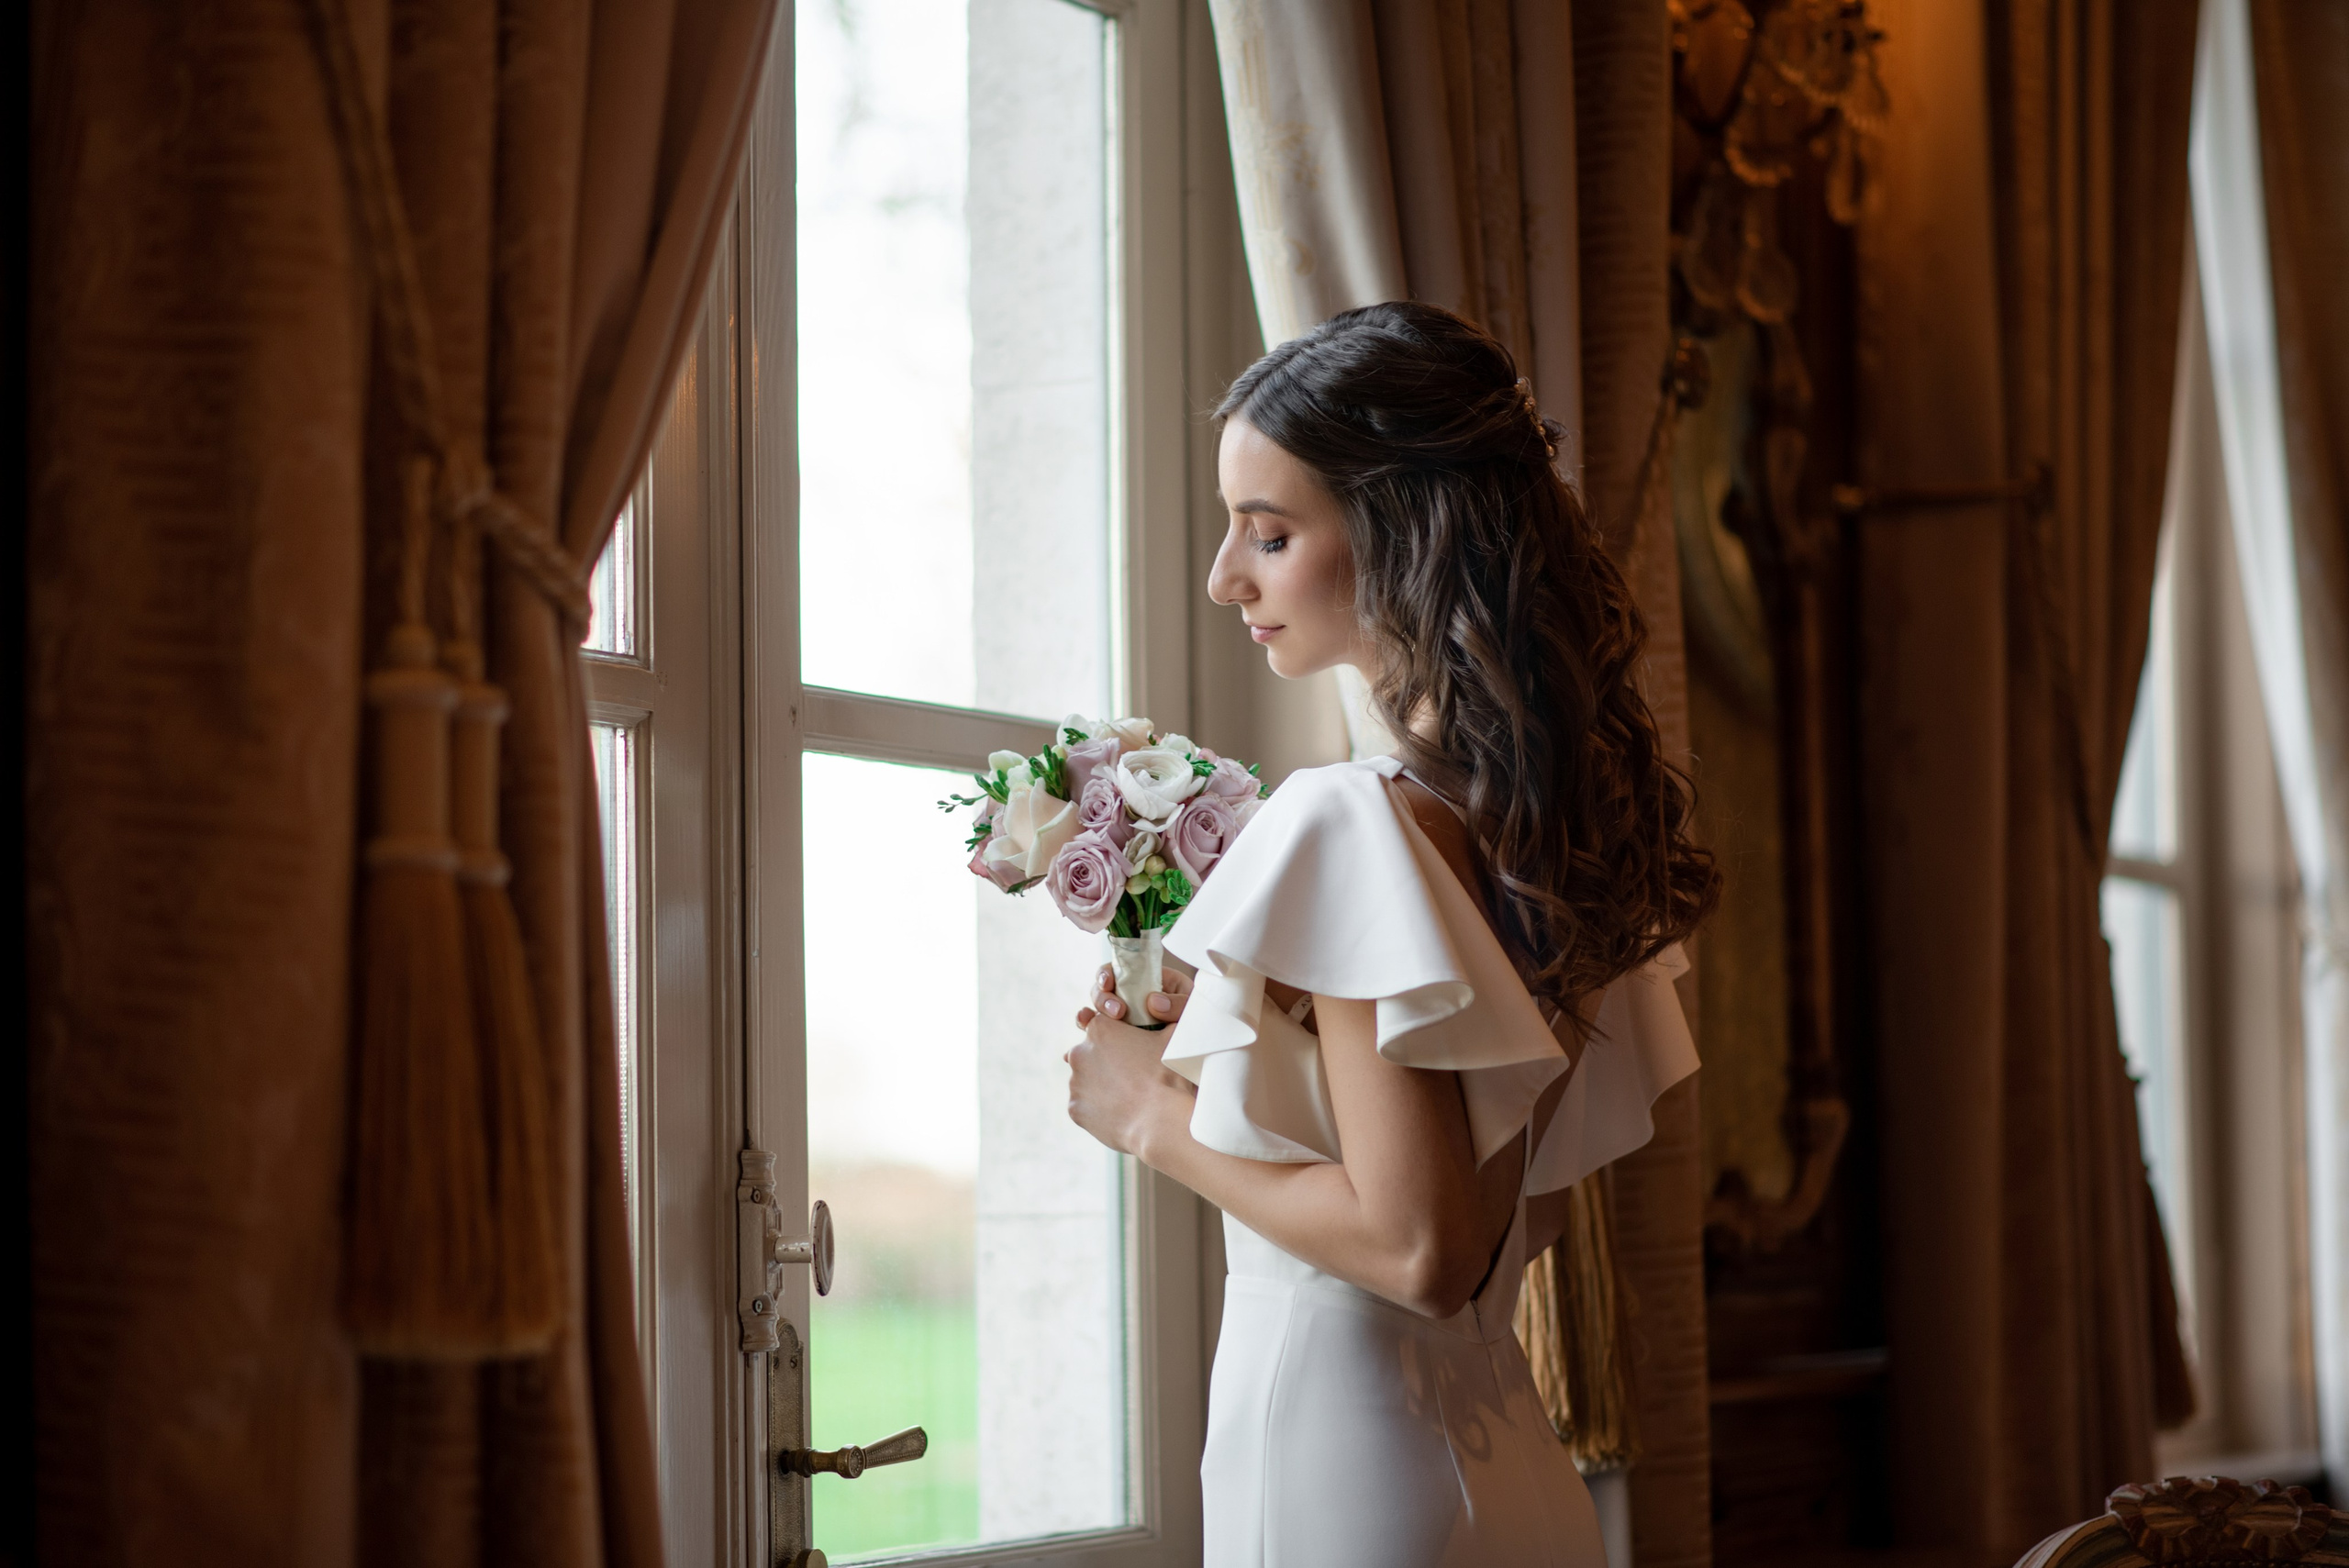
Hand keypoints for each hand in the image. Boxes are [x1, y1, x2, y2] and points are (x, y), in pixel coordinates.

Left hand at [1067, 974, 1195, 1160]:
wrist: (1161, 1120)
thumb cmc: (1168, 1075)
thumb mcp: (1172, 1036)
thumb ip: (1163, 1020)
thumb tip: (1168, 1010)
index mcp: (1100, 1029)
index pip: (1102, 1026)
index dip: (1118, 1038)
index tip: (1131, 1050)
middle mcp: (1079, 1052)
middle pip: (1090, 1053)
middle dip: (1105, 1061)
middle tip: (1130, 1075)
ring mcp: (1074, 1082)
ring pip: (1085, 1079)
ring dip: (1100, 1084)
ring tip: (1127, 1096)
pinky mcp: (1074, 1109)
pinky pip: (1084, 1105)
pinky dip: (1097, 1108)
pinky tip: (1119, 1111)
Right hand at [1082, 963, 1191, 1026]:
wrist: (1195, 1055)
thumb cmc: (1197, 1026)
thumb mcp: (1194, 1010)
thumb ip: (1178, 1004)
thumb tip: (1153, 1002)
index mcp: (1151, 981)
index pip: (1123, 968)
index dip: (1109, 973)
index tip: (1108, 983)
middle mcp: (1133, 996)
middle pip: (1105, 988)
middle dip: (1104, 997)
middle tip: (1117, 1012)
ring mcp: (1124, 1017)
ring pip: (1097, 1009)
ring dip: (1093, 1014)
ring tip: (1101, 1024)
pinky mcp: (1117, 1037)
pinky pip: (1095, 1031)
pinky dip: (1084, 1030)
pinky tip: (1080, 1033)